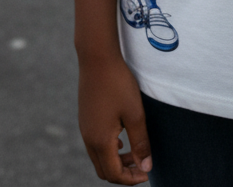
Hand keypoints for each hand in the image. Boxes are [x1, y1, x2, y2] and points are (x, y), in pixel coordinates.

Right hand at [78, 55, 152, 183]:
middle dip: (123, 174)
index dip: (131, 179)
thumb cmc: (118, 83)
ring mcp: (84, 129)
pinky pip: (95, 145)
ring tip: (134, 153)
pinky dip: (109, 150)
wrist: (97, 58)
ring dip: (116, 162)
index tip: (147, 173)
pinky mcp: (85, 119)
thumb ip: (140, 143)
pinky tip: (122, 139)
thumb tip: (145, 168)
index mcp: (100, 141)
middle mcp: (88, 139)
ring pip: (98, 158)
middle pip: (104, 170)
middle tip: (141, 166)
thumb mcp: (135, 114)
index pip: (114, 174)